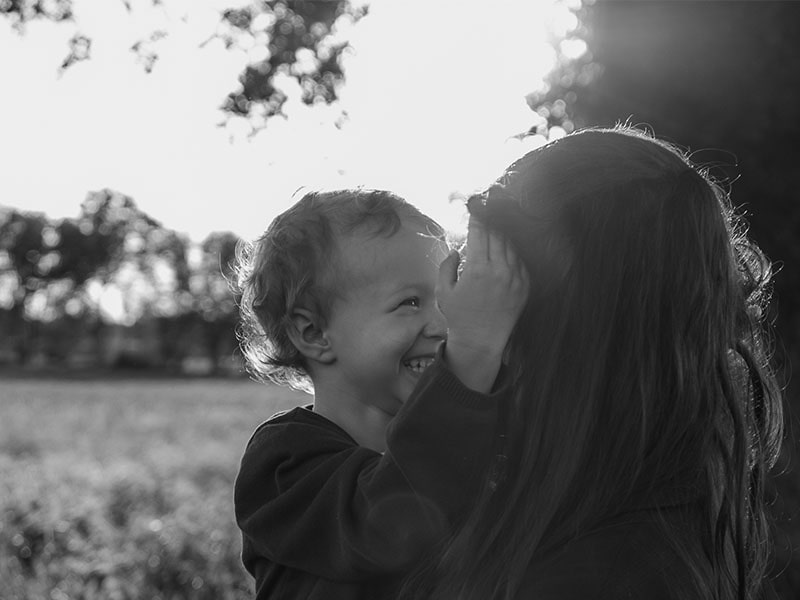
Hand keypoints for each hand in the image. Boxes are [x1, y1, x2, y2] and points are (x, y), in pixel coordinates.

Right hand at [436, 217, 528, 391]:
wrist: (481, 341)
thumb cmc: (459, 316)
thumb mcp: (444, 291)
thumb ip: (447, 266)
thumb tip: (457, 250)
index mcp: (477, 270)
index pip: (479, 232)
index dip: (477, 215)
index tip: (474, 204)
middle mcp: (499, 271)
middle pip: (497, 233)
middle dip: (492, 216)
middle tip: (490, 199)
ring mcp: (515, 278)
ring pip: (511, 243)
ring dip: (505, 229)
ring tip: (502, 214)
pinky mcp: (525, 285)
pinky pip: (520, 259)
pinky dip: (514, 247)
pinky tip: (509, 240)